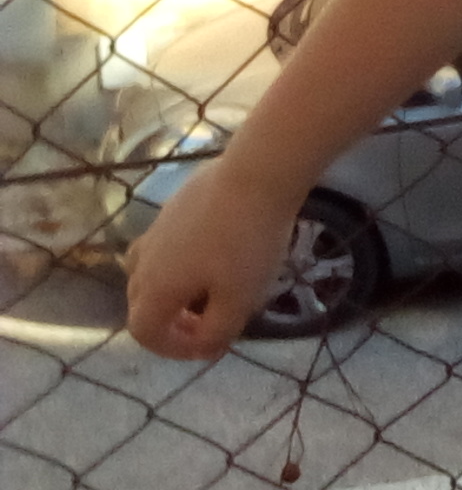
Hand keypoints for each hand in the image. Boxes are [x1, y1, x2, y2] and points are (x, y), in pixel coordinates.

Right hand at [123, 158, 305, 359]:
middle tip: (209, 323)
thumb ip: (217, 331)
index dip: (171, 349)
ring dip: (173, 290)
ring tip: (210, 290)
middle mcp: (144, 260)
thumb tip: (204, 348)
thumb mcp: (239, 299)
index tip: (207, 348)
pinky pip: (167, 246)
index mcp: (154, 288)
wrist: (256, 175)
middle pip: (142, 303)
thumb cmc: (247, 243)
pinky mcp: (174, 206)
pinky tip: (218, 254)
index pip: (143, 331)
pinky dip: (182, 263)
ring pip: (150, 271)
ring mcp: (156, 229)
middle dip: (172, 321)